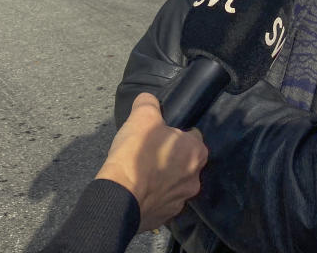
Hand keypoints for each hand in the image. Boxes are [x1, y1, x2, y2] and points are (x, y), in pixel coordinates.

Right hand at [96, 92, 208, 231]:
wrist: (119, 197)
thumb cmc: (136, 154)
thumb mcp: (141, 117)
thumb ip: (148, 103)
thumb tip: (148, 99)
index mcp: (196, 152)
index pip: (193, 136)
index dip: (177, 133)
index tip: (161, 135)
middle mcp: (195, 178)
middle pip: (185, 161)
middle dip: (171, 157)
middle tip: (150, 153)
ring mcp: (181, 200)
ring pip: (175, 184)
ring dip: (163, 179)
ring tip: (143, 173)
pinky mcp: (166, 217)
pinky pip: (163, 202)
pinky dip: (154, 197)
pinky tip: (139, 190)